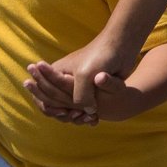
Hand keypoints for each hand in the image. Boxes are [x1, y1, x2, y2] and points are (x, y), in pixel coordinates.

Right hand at [27, 35, 141, 126]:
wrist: (122, 46)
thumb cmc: (101, 55)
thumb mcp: (85, 75)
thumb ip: (80, 95)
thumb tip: (86, 112)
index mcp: (56, 73)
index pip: (43, 95)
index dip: (51, 108)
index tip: (67, 111)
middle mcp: (63, 79)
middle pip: (55, 104)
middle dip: (65, 113)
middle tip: (80, 115)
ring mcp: (76, 84)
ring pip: (69, 108)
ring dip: (77, 117)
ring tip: (91, 118)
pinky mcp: (90, 89)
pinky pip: (83, 107)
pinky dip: (86, 115)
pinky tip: (95, 120)